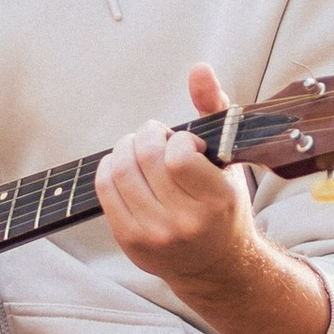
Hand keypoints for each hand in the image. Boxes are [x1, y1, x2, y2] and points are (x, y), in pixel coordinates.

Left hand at [95, 64, 261, 292]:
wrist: (215, 265)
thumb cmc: (222, 202)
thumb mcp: (229, 157)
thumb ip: (214, 108)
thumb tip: (198, 68)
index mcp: (217, 201)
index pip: (177, 156)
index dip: (176, 141)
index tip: (185, 145)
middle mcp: (186, 223)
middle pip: (144, 159)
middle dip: (146, 136)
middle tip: (154, 137)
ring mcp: (155, 236)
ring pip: (120, 173)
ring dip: (125, 148)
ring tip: (139, 149)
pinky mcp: (131, 242)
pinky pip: (105, 191)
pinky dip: (109, 169)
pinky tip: (125, 167)